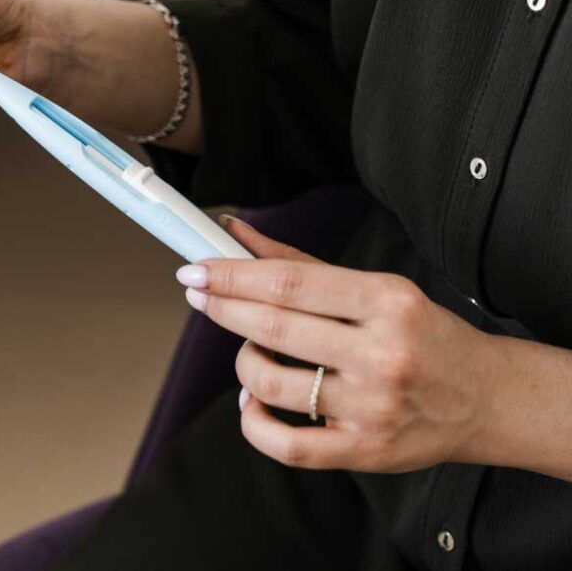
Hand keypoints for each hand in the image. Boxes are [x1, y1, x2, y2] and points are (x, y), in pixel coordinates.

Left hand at [177, 217, 505, 472]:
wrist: (488, 399)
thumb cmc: (424, 335)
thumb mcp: (377, 288)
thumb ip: (300, 262)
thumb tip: (234, 231)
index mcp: (386, 302)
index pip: (288, 282)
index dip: (231, 275)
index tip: (194, 269)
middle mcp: (381, 353)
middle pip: (273, 327)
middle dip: (222, 308)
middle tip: (197, 294)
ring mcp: (372, 407)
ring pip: (269, 382)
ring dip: (243, 362)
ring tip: (252, 352)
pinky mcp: (363, 450)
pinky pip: (284, 444)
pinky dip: (252, 421)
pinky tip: (253, 403)